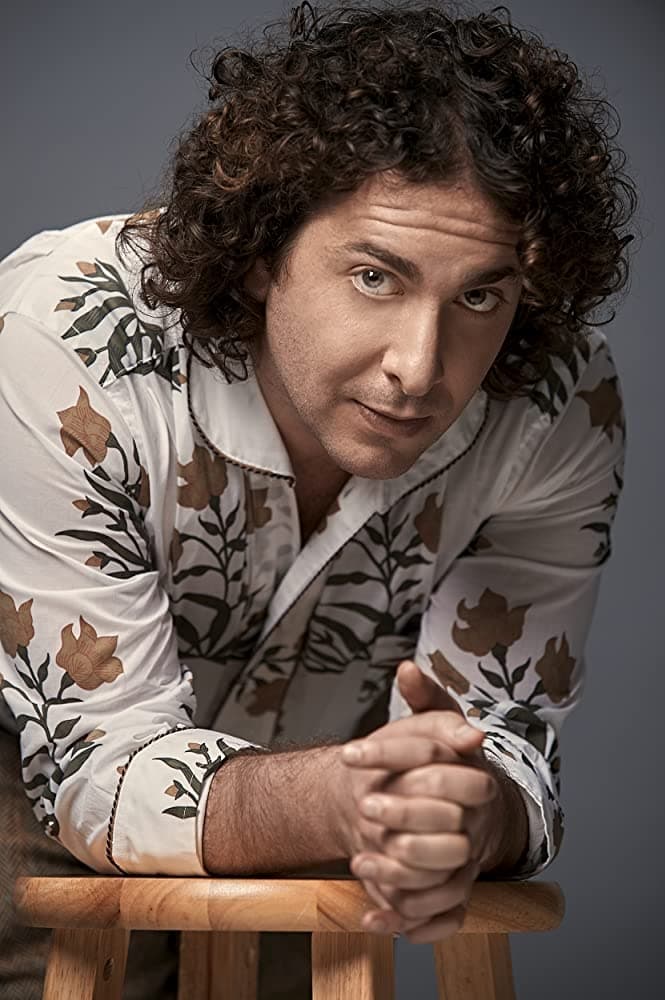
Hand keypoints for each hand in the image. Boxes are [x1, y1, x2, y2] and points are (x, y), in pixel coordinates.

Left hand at [341, 661, 497, 941]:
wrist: (466, 807)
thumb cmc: (444, 762)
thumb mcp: (437, 723)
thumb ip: (424, 697)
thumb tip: (407, 669)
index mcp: (473, 774)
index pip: (434, 760)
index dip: (389, 754)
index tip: (348, 752)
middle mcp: (476, 819)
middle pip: (447, 823)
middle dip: (403, 815)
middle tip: (363, 808)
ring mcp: (470, 859)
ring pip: (446, 875)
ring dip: (401, 874)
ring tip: (359, 863)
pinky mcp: (458, 892)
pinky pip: (444, 916)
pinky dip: (410, 921)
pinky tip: (373, 916)